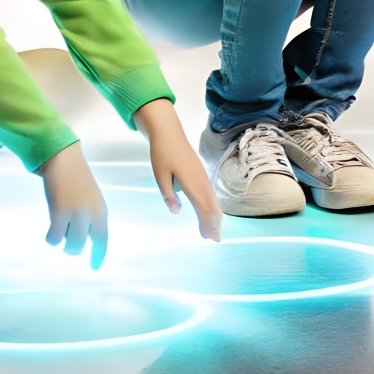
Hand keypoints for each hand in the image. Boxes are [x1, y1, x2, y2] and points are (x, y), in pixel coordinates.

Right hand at [36, 142, 108, 268]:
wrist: (63, 159)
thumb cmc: (75, 177)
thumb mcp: (90, 198)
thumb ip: (89, 216)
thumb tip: (83, 237)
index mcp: (101, 210)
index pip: (103, 239)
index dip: (98, 255)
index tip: (94, 268)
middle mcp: (92, 214)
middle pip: (82, 244)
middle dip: (73, 247)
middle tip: (65, 241)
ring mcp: (76, 214)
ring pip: (70, 244)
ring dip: (62, 242)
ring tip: (57, 233)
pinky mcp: (60, 212)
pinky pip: (54, 237)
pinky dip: (51, 238)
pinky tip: (50, 231)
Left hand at [135, 99, 221, 241]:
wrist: (169, 133)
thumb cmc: (162, 153)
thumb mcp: (160, 175)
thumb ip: (168, 194)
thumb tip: (177, 211)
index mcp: (190, 181)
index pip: (202, 207)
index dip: (208, 223)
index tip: (211, 238)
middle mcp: (200, 180)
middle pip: (211, 205)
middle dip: (213, 223)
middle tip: (213, 240)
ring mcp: (202, 176)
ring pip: (211, 200)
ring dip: (212, 217)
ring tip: (209, 232)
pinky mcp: (200, 174)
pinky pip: (208, 194)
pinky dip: (210, 206)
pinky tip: (206, 212)